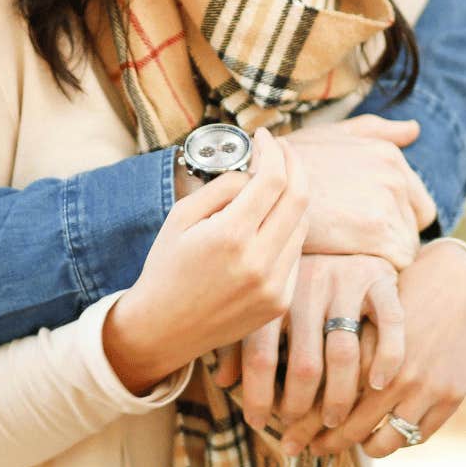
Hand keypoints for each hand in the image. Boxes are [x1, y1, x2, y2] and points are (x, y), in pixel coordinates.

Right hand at [104, 129, 308, 393]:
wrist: (163, 329)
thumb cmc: (166, 267)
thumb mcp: (180, 216)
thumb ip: (221, 188)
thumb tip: (254, 173)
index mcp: (230, 236)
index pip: (272, 179)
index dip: (273, 150)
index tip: (264, 137)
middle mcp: (259, 262)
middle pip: (299, 198)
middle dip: (294, 164)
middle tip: (282, 149)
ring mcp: (274, 286)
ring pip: (302, 225)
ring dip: (292, 197)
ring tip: (271, 185)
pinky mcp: (280, 302)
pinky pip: (295, 253)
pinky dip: (287, 230)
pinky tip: (268, 223)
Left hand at [210, 253, 403, 435]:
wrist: (343, 231)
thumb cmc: (296, 282)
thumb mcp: (264, 302)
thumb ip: (242, 339)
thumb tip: (223, 381)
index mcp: (273, 292)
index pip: (260, 355)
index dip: (257, 396)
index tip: (257, 423)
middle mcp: (307, 286)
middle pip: (303, 364)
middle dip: (300, 406)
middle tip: (299, 430)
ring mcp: (346, 282)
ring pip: (344, 354)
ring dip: (339, 396)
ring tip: (333, 421)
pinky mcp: (380, 281)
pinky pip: (389, 325)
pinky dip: (386, 358)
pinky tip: (377, 384)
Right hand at [282, 116, 436, 266]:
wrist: (259, 186)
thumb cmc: (291, 163)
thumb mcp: (333, 134)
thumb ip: (377, 131)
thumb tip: (414, 129)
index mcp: (388, 155)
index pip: (417, 202)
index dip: (394, 218)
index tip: (364, 226)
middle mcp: (395, 176)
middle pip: (414, 226)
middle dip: (391, 236)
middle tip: (355, 242)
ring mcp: (388, 203)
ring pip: (406, 247)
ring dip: (382, 255)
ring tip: (348, 252)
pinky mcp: (378, 233)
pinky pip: (397, 264)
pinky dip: (377, 270)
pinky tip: (349, 262)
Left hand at [302, 239, 465, 457]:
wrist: (454, 285)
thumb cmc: (394, 297)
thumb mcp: (357, 312)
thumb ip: (327, 347)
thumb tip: (273, 383)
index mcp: (363, 348)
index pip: (325, 398)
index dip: (303, 422)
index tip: (286, 433)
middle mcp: (393, 371)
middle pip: (351, 424)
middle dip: (325, 441)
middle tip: (308, 447)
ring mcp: (424, 387)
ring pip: (385, 440)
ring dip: (363, 446)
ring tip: (347, 444)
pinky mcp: (450, 396)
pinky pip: (416, 436)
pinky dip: (397, 441)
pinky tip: (381, 435)